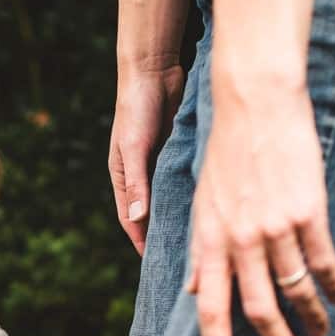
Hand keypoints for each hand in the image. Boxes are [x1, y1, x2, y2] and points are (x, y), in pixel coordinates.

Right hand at [110, 60, 185, 254]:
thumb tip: (138, 218)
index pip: (130, 219)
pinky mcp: (179, 152)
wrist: (154, 70)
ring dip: (181, 217)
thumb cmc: (136, 107)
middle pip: (152, 214)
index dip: (141, 242)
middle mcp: (141, 175)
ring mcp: (160, 164)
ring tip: (199, 240)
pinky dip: (194, 195)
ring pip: (171, 199)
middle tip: (181, 260)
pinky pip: (186, 181)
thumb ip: (137, 182)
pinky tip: (211, 209)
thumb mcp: (134, 146)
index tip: (155, 265)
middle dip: (163, 236)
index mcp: (123, 177)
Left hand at [187, 79, 334, 335]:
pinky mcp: (307, 211)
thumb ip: (202, 250)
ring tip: (320, 334)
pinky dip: (331, 285)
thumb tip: (195, 290)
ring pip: (293, 290)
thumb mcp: (202, 202)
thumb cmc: (227, 153)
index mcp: (210, 239)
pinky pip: (322, 261)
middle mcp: (239, 239)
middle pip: (256, 309)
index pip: (210, 307)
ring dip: (309, 319)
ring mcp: (274, 227)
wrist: (255, 104)